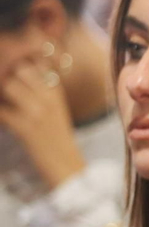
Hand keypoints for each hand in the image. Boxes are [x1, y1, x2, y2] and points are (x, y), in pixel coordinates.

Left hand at [0, 57, 85, 189]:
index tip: (13, 74)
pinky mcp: (25, 127)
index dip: (19, 64)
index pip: (36, 62)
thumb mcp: (56, 108)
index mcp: (56, 91)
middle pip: (20, 69)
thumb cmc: (56, 137)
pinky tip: (3, 118)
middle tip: (5, 91)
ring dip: (1, 94)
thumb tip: (19, 73)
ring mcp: (37, 112)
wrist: (65, 164)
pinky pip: (1, 111)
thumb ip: (42, 88)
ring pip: (9, 86)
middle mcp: (48, 98)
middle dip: (7, 75)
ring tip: (3, 103)